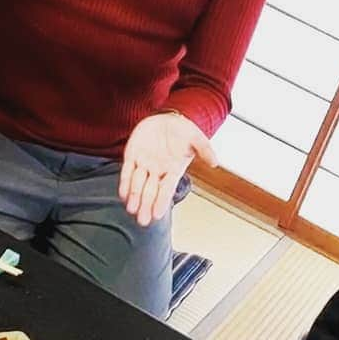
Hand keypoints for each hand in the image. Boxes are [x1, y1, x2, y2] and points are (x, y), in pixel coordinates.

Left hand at [119, 112, 217, 226]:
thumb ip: (205, 149)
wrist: (166, 118)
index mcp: (173, 169)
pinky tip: (123, 195)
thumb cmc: (182, 130)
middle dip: (146, 206)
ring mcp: (144, 164)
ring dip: (134, 197)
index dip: (162, 201)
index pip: (167, 189)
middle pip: (151, 191)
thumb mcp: (196, 137)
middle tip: (143, 221)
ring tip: (131, 210)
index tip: (158, 215)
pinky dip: (125, 183)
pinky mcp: (132, 155)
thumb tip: (215, 163)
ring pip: (137, 184)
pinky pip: (127, 171)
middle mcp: (158, 170)